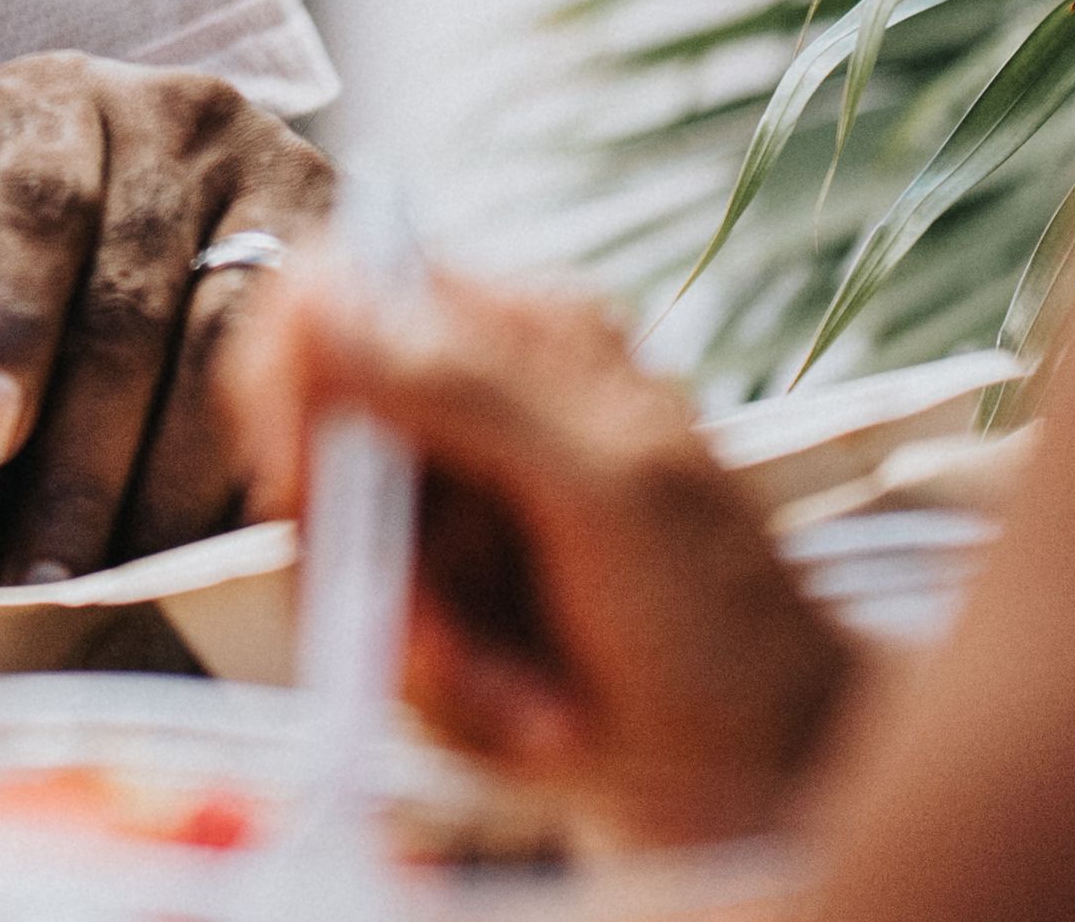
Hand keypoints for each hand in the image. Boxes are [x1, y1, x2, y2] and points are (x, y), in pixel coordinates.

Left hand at [0, 54, 330, 574]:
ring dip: (174, 487)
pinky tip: (228, 552)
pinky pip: (311, 370)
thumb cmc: (54, 254)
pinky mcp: (348, 236)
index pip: (35, 202)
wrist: (194, 184)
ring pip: (226, 345)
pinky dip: (264, 470)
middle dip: (84, 459)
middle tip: (48, 580)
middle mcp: (170, 114)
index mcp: (50, 99)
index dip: (10, 326)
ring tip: (130, 588)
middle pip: (130, 299)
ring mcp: (273, 167)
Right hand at [223, 264, 856, 851]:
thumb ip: (469, 390)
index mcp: (521, 333)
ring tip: (536, 710)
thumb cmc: (732, 632)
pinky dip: (450, 702)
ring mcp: (462, 509)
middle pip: (317, 449)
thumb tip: (323, 293)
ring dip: (428, 661)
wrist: (779, 782)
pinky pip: (379, 641)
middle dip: (380, 572)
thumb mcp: (609, 493)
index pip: (333, 295)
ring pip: (342, 565)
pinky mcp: (453, 604)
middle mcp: (478, 406)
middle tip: (452, 649)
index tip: (314, 494)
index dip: (294, 390)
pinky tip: (537, 723)